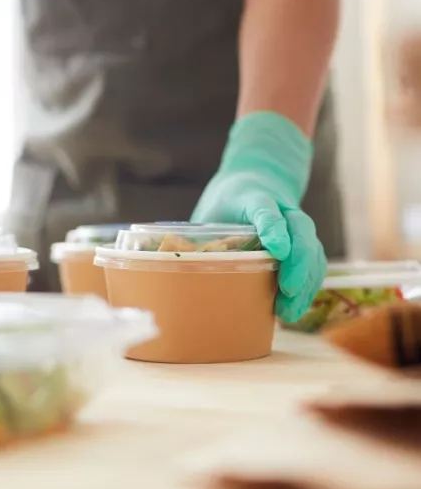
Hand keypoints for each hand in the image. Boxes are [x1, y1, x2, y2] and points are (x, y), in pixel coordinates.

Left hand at [191, 112, 326, 322]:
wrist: (256, 177)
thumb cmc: (226, 201)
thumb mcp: (209, 211)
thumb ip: (200, 237)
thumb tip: (174, 272)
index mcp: (255, 196)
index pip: (266, 209)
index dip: (272, 228)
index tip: (276, 250)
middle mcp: (283, 208)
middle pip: (300, 230)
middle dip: (298, 263)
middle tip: (286, 291)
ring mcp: (297, 223)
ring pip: (312, 248)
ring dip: (306, 281)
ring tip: (288, 311)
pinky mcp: (303, 239)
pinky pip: (314, 260)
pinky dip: (308, 285)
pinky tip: (294, 308)